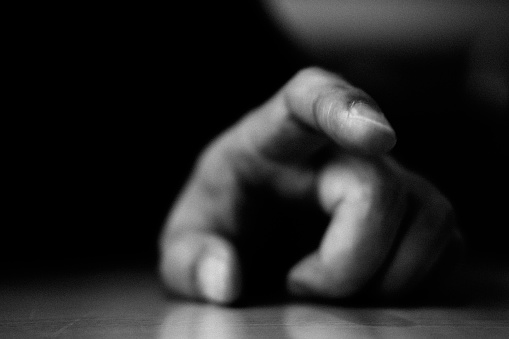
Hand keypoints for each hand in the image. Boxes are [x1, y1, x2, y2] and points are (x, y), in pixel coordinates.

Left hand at [158, 67, 463, 303]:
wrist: (251, 223)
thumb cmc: (222, 219)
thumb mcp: (183, 240)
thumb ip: (190, 259)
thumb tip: (224, 280)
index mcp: (270, 139)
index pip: (310, 96)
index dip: (347, 106)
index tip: (380, 138)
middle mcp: (334, 152)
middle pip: (378, 184)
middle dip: (348, 260)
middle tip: (300, 286)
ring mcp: (379, 179)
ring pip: (429, 214)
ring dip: (391, 274)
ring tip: (335, 290)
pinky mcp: (407, 212)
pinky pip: (445, 240)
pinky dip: (417, 276)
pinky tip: (370, 287)